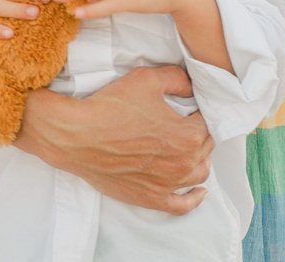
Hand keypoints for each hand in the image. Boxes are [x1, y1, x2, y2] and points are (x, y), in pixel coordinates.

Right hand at [16, 65, 213, 213]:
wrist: (76, 136)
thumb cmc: (109, 107)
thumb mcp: (145, 79)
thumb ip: (177, 78)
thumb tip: (191, 87)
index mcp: (188, 135)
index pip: (208, 122)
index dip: (199, 111)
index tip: (188, 106)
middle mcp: (184, 163)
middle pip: (205, 148)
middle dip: (198, 133)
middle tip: (182, 122)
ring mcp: (169, 184)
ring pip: (199, 174)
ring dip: (199, 160)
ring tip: (188, 149)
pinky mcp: (152, 198)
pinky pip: (183, 205)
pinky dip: (194, 198)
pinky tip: (199, 191)